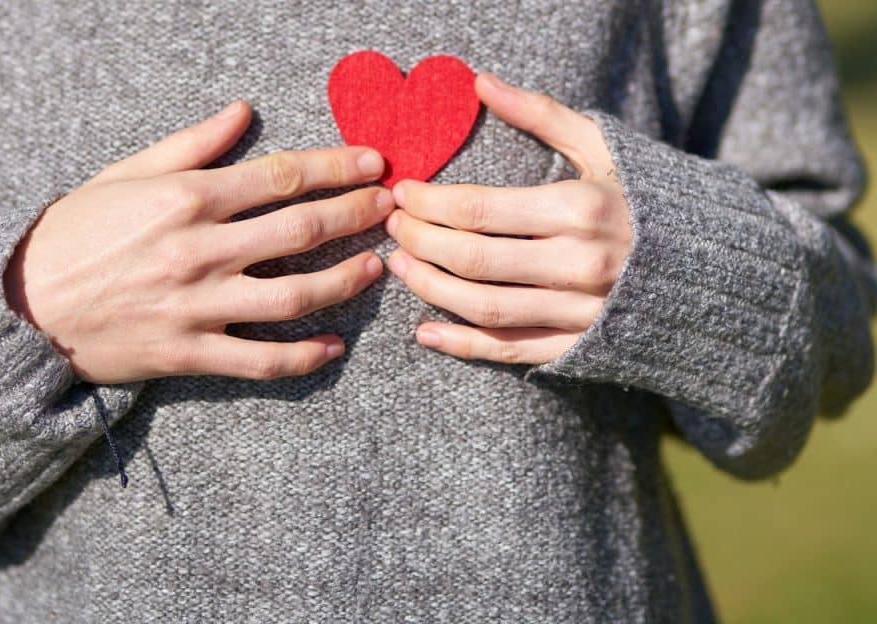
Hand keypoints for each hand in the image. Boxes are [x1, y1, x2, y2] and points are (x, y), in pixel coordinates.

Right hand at [3, 100, 392, 383]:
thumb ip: (190, 144)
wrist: (21, 307)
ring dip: (344, 279)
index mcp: (185, 197)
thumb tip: (242, 111)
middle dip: (356, 214)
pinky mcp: (189, 353)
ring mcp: (197, 304)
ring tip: (375, 266)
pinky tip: (334, 347)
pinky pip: (260, 360)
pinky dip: (303, 356)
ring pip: (293, 294)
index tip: (373, 163)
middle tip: (391, 208)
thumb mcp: (125, 174)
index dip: (336, 167)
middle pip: (300, 229)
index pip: (281, 176)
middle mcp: (199, 249)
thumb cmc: (74, 233)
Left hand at [384, 73, 631, 364]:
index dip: (428, 203)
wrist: (714, 269)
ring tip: (400, 267)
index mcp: (581, 208)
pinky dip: (462, 345)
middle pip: (472, 258)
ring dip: (429, 288)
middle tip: (392, 227)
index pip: (478, 209)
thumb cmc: (647, 199)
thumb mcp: (602, 148)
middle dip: (419, 240)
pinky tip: (425, 331)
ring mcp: (579, 312)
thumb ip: (540, 114)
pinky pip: (508, 351)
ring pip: (483, 306)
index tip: (402, 193)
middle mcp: (580, 264)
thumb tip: (480, 82)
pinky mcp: (579, 348)